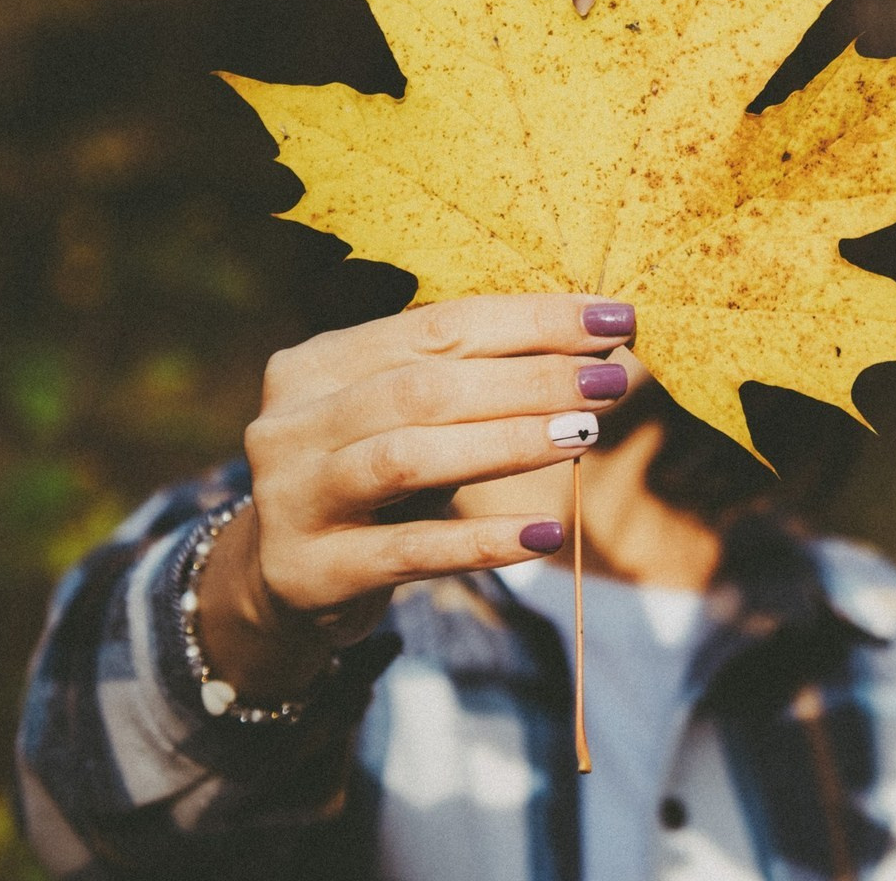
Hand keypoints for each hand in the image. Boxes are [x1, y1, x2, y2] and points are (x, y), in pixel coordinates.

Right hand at [195, 293, 634, 698]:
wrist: (283, 578)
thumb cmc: (371, 477)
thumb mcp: (401, 418)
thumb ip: (470, 379)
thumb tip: (593, 349)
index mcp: (318, 363)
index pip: (438, 326)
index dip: (530, 320)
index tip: (612, 318)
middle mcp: (293, 422)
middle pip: (426, 388)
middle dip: (530, 380)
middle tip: (609, 381)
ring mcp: (294, 497)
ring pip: (410, 458)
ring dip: (509, 442)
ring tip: (587, 434)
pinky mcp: (311, 571)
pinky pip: (408, 552)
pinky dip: (480, 541)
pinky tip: (543, 534)